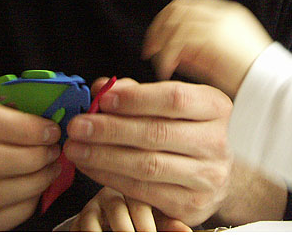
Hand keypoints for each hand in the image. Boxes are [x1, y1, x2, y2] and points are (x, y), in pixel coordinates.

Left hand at [64, 77, 233, 225]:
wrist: (216, 173)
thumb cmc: (187, 130)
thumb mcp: (173, 105)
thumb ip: (138, 93)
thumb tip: (102, 87)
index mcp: (215, 108)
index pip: (175, 99)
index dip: (136, 98)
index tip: (104, 98)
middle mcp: (216, 142)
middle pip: (157, 133)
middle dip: (110, 129)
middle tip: (79, 125)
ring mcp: (206, 176)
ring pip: (147, 165)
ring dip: (104, 156)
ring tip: (76, 147)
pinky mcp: (191, 204)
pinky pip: (143, 191)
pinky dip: (110, 178)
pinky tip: (91, 166)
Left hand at [142, 0, 272, 97]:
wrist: (275, 86)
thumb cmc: (251, 79)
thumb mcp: (221, 59)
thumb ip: (197, 52)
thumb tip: (170, 52)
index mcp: (228, 14)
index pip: (188, 4)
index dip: (167, 19)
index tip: (157, 39)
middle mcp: (222, 14)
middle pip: (178, 7)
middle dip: (159, 27)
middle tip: (149, 50)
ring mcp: (219, 24)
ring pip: (176, 22)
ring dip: (162, 43)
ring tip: (158, 64)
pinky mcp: (214, 39)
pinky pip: (179, 41)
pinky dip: (168, 56)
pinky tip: (167, 71)